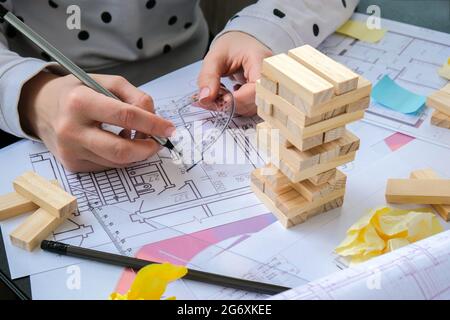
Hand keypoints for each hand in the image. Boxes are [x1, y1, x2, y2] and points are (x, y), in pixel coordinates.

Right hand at [19, 73, 174, 171]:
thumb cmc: (77, 92)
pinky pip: (107, 166)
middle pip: (121, 150)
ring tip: (138, 138)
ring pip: (117, 162)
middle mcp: (71, 130)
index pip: (125, 117)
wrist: (40, 107)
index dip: (153, 124)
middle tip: (158, 142)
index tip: (169, 128)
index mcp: (79, 102)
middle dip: (147, 148)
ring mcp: (70, 151)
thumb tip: (154, 118)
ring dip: (136, 152)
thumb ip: (134, 95)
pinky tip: (118, 143)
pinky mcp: (72, 165)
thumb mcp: (105, 81)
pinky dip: (121, 157)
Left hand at [197, 31, 272, 115]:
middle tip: (215, 98)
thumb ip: (208, 76)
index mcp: (261, 60)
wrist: (242, 44)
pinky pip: (252, 107)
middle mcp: (270, 76)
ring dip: (234, 107)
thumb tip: (205, 99)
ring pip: (253, 108)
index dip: (239, 99)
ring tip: (221, 95)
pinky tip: (230, 96)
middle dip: (233, 105)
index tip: (222, 99)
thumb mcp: (215, 56)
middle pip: (256, 101)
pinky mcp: (264, 95)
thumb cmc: (232, 46)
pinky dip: (237, 107)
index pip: (256, 88)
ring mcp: (269, 87)